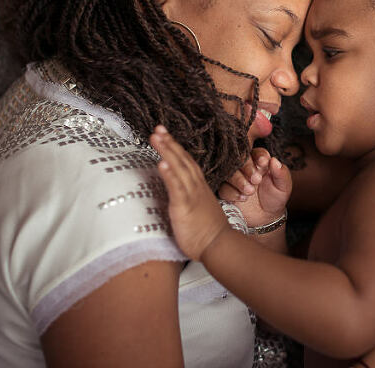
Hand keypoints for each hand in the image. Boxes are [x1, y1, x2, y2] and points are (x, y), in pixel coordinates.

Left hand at [150, 126, 228, 260]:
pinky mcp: (185, 206)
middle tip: (158, 128)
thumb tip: (178, 192)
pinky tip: (162, 163)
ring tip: (156, 137)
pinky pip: (177, 187)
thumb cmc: (208, 231)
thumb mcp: (199, 209)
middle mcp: (195, 187)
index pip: (186, 162)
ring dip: (167, 151)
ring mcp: (191, 195)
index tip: (165, 135)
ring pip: (179, 168)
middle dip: (170, 142)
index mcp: (198, 187)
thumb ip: (189, 198)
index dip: (176, 148)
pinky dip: (170, 174)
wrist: (219, 245)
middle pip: (182, 159)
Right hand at [218, 147, 291, 226]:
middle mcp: (245, 168)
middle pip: (240, 160)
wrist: (266, 216)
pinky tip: (242, 198)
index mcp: (260, 162)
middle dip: (247, 168)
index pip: (257, 153)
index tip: (263, 162)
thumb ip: (281, 174)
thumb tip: (274, 160)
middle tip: (256, 179)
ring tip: (250, 191)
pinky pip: (223, 188)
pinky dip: (232, 193)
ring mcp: (234, 179)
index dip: (259, 156)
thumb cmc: (275, 197)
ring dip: (239, 181)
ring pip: (229, 173)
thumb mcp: (283, 187)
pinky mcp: (226, 190)